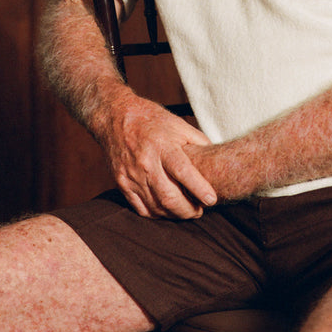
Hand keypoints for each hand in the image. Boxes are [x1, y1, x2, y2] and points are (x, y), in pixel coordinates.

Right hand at [105, 92, 216, 218]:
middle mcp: (145, 162)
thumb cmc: (152, 120)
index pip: (183, 172)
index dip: (199, 188)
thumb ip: (198, 142)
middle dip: (188, 210)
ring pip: (156, 206)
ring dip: (174, 214)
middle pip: (169, 196)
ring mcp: (131, 175)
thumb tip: (215, 159)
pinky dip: (157, 214)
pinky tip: (167, 210)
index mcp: (162, 145)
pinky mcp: (122, 183)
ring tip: (186, 211)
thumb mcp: (179, 124)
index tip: (212, 200)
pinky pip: (141, 208)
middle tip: (199, 211)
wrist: (115, 117)